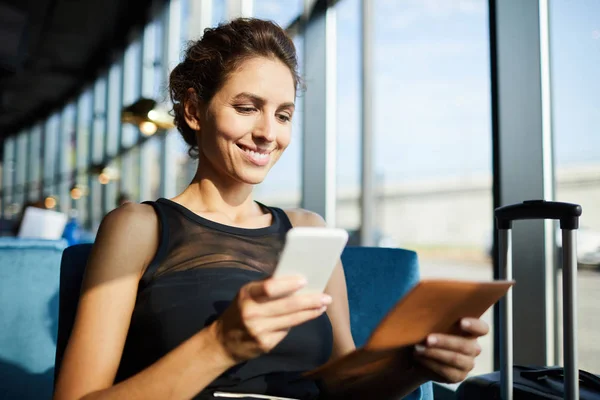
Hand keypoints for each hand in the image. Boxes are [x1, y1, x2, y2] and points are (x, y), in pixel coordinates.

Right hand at [212, 275, 331, 362]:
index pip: (269, 288)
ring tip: (323, 305)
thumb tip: (294, 276)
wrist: (224, 342)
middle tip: (326, 297)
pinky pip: (287, 330)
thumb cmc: (241, 310)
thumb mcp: (247, 295)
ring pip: (292, 320)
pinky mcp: (266, 344)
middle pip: (288, 305)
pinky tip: (308, 315)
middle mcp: (252, 313)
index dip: (289, 284)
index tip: (305, 280)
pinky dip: (299, 322)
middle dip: (310, 300)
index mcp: (247, 294)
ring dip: (311, 312)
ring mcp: (259, 330)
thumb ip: (267, 287)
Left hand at [413, 317, 488, 383]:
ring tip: (418, 349)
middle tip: (427, 339)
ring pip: (455, 359)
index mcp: (471, 331)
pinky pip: (447, 371)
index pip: (482, 329)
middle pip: (465, 345)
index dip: (474, 326)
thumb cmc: (428, 331)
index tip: (461, 322)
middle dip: (445, 341)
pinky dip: (431, 364)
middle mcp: (473, 348)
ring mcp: (468, 363)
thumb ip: (436, 317)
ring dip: (435, 353)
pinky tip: (420, 358)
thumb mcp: (433, 323)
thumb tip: (427, 308)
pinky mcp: (458, 376)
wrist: (419, 354)